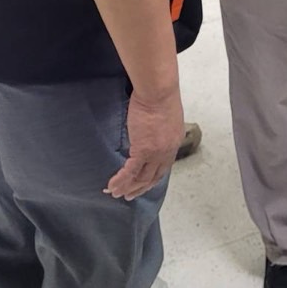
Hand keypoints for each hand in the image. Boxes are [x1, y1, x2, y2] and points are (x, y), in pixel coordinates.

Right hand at [105, 85, 183, 200]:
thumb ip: (159, 128)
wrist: (158, 92)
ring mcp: (155, 153)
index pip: (164, 166)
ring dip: (128, 188)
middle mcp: (167, 152)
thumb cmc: (160, 96)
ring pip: (141, 178)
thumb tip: (151, 131)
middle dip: (140, 188)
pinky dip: (121, 181)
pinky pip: (130, 171)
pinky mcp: (142, 151)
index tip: (144, 183)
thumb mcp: (165, 116)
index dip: (153, 177)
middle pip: (154, 177)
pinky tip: (112, 185)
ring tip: (116, 194)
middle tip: (130, 195)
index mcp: (174, 142)